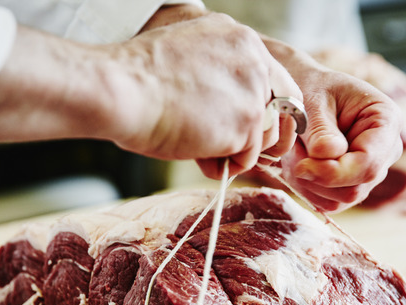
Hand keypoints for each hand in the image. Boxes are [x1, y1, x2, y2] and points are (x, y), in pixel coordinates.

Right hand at [110, 13, 301, 178]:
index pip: (275, 77)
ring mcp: (253, 91)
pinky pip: (248, 156)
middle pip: (283, 106)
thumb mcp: (186, 54)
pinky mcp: (247, 122)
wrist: (122, 89)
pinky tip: (200, 156)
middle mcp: (254, 59)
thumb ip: (216, 69)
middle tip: (233, 145)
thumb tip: (224, 101)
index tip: (246, 123)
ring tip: (202, 149)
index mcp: (239, 39)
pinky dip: (226, 164)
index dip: (264, 105)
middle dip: (262, 131)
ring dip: (239, 149)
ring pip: (268, 135)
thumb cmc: (137, 77)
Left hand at [265, 40, 402, 212]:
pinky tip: (298, 162)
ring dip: (308, 182)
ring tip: (295, 150)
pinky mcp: (350, 186)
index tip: (301, 166)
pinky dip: (306, 187)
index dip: (335, 173)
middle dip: (317, 176)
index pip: (369, 163)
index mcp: (386, 122)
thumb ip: (321, 130)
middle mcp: (385, 151)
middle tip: (292, 152)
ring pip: (340, 199)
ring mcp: (369, 172)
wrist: (305, 92)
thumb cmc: (312, 89)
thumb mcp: (313, 101)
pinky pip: (328, 202)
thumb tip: (328, 156)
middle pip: (356, 186)